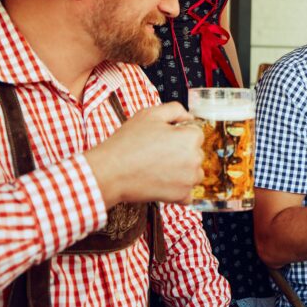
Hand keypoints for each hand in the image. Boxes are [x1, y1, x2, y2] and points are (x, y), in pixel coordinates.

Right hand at [84, 102, 202, 206]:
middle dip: (182, 152)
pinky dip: (178, 190)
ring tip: (159, 168)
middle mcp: (194, 159)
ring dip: (183, 171)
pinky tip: (163, 183)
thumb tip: (189, 117)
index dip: (179, 134)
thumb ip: (175, 110)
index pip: (196, 134)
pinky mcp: (180, 196)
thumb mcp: (149, 114)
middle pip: (196, 153)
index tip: (164, 139)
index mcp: (190, 138)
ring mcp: (189, 179)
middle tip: (158, 153)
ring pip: (194, 173)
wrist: (110, 172)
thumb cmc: (127, 143)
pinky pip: (188, 193)